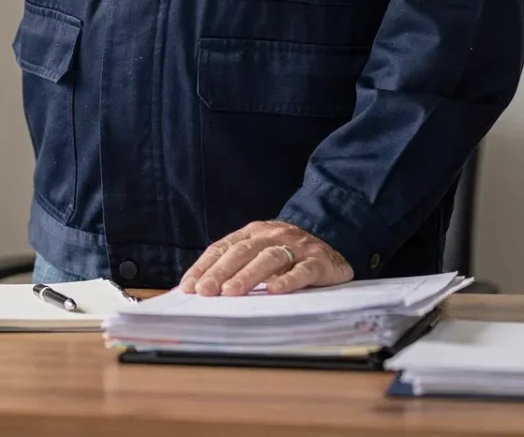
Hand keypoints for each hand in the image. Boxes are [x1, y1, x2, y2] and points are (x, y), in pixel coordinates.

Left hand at [179, 221, 353, 295]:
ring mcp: (296, 247)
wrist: (334, 238)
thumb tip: (201, 287)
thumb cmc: (288, 251)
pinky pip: (302, 270)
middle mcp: (271, 236)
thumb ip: (236, 263)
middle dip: (220, 272)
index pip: (222, 248)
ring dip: (248, 275)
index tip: (188, 287)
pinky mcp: (318, 261)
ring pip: (269, 258)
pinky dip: (287, 280)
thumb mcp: (260, 251)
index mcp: (252, 232)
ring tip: (231, 292)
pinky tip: (274, 290)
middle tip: (205, 291)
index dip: (204, 267)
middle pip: (242, 252)